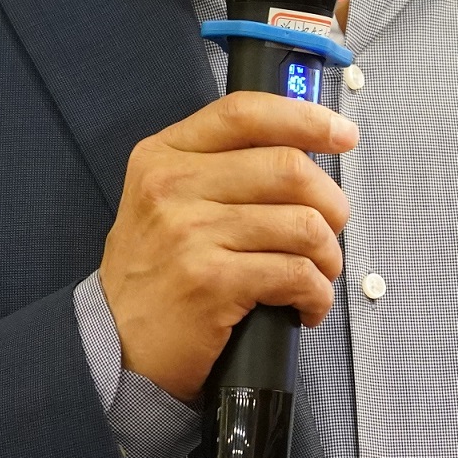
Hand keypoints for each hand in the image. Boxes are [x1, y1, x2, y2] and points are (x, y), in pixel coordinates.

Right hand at [99, 94, 355, 399]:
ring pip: (303, 224)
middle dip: (331, 203)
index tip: (342, 135)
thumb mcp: (167, 201)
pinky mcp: (211, 282)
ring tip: (318, 275)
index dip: (305, 118)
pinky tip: (306, 306)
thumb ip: (221, 167)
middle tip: (331, 232)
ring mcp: (190, 234)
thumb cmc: (157, 273)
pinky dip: (317, 294)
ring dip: (328, 256)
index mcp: (164, 156)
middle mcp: (173, 186)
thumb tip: (304, 149)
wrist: (115, 344)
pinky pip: (296, 274)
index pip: (244, 113)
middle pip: (289, 167)